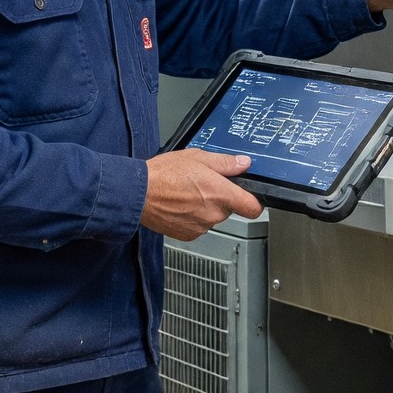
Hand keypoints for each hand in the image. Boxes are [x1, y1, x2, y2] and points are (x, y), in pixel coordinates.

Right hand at [141, 150, 261, 240]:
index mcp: (220, 193)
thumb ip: (225, 163)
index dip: (254, 202)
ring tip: (186, 194)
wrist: (138, 193)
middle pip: (229, 209)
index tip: (250, 198)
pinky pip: (198, 226)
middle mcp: (213, 214)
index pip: (253, 208)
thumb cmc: (163, 174)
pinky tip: (179, 205)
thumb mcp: (197, 157)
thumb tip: (243, 163)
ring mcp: (201, 227)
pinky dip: (192, 218)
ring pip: (212, 217)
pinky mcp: (188, 235)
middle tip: (202, 185)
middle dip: (220, 199)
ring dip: (205, 208)